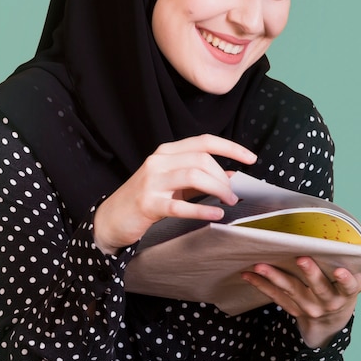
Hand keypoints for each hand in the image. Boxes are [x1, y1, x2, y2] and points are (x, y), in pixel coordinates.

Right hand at [93, 134, 255, 252]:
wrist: (110, 219)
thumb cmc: (145, 199)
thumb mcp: (173, 184)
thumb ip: (200, 178)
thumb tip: (230, 176)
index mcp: (166, 152)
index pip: (204, 141)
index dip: (231, 147)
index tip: (251, 158)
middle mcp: (159, 161)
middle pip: (201, 159)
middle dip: (223, 176)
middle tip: (233, 194)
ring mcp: (152, 181)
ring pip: (194, 176)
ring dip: (217, 189)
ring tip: (229, 202)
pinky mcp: (148, 204)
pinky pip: (180, 205)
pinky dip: (202, 209)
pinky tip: (216, 214)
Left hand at [241, 258, 360, 347]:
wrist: (330, 322)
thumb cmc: (344, 291)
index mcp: (345, 294)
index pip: (348, 288)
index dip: (345, 281)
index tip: (340, 271)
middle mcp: (326, 302)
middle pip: (318, 288)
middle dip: (309, 274)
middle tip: (301, 259)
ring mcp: (307, 307)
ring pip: (291, 292)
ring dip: (275, 277)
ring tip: (261, 265)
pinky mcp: (291, 307)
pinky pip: (275, 296)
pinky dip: (261, 284)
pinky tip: (248, 273)